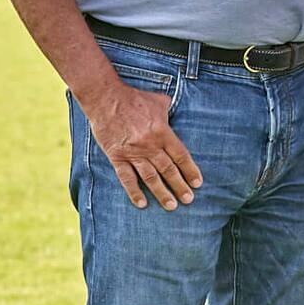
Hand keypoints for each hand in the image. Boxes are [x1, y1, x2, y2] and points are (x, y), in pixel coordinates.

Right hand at [85, 82, 203, 209]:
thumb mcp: (158, 101)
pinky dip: (134, 192)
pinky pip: (127, 178)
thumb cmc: (134, 98)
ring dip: (162, 193)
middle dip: (180, 186)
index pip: (181, 156)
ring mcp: (133, 153)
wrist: (106, 98)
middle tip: (189, 199)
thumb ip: (169, 110)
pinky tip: (142, 204)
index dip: (190, 171)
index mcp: (162, 132)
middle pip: (168, 170)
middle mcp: (150, 146)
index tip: (197, 183)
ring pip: (151, 177)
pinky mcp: (117, 156)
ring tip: (171, 206)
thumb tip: (176, 110)